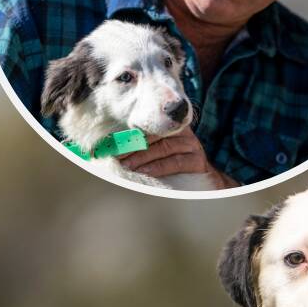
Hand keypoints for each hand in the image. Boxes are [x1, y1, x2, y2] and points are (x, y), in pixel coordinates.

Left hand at [118, 126, 237, 188]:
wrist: (202, 181)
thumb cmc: (170, 166)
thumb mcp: (155, 152)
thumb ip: (138, 145)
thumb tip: (105, 149)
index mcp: (169, 125)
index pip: (146, 126)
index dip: (128, 134)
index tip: (110, 144)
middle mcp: (182, 132)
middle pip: (154, 135)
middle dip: (131, 146)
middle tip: (115, 157)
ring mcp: (192, 145)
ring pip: (163, 147)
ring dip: (142, 157)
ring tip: (126, 166)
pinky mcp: (197, 160)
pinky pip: (176, 162)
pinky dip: (158, 167)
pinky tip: (145, 172)